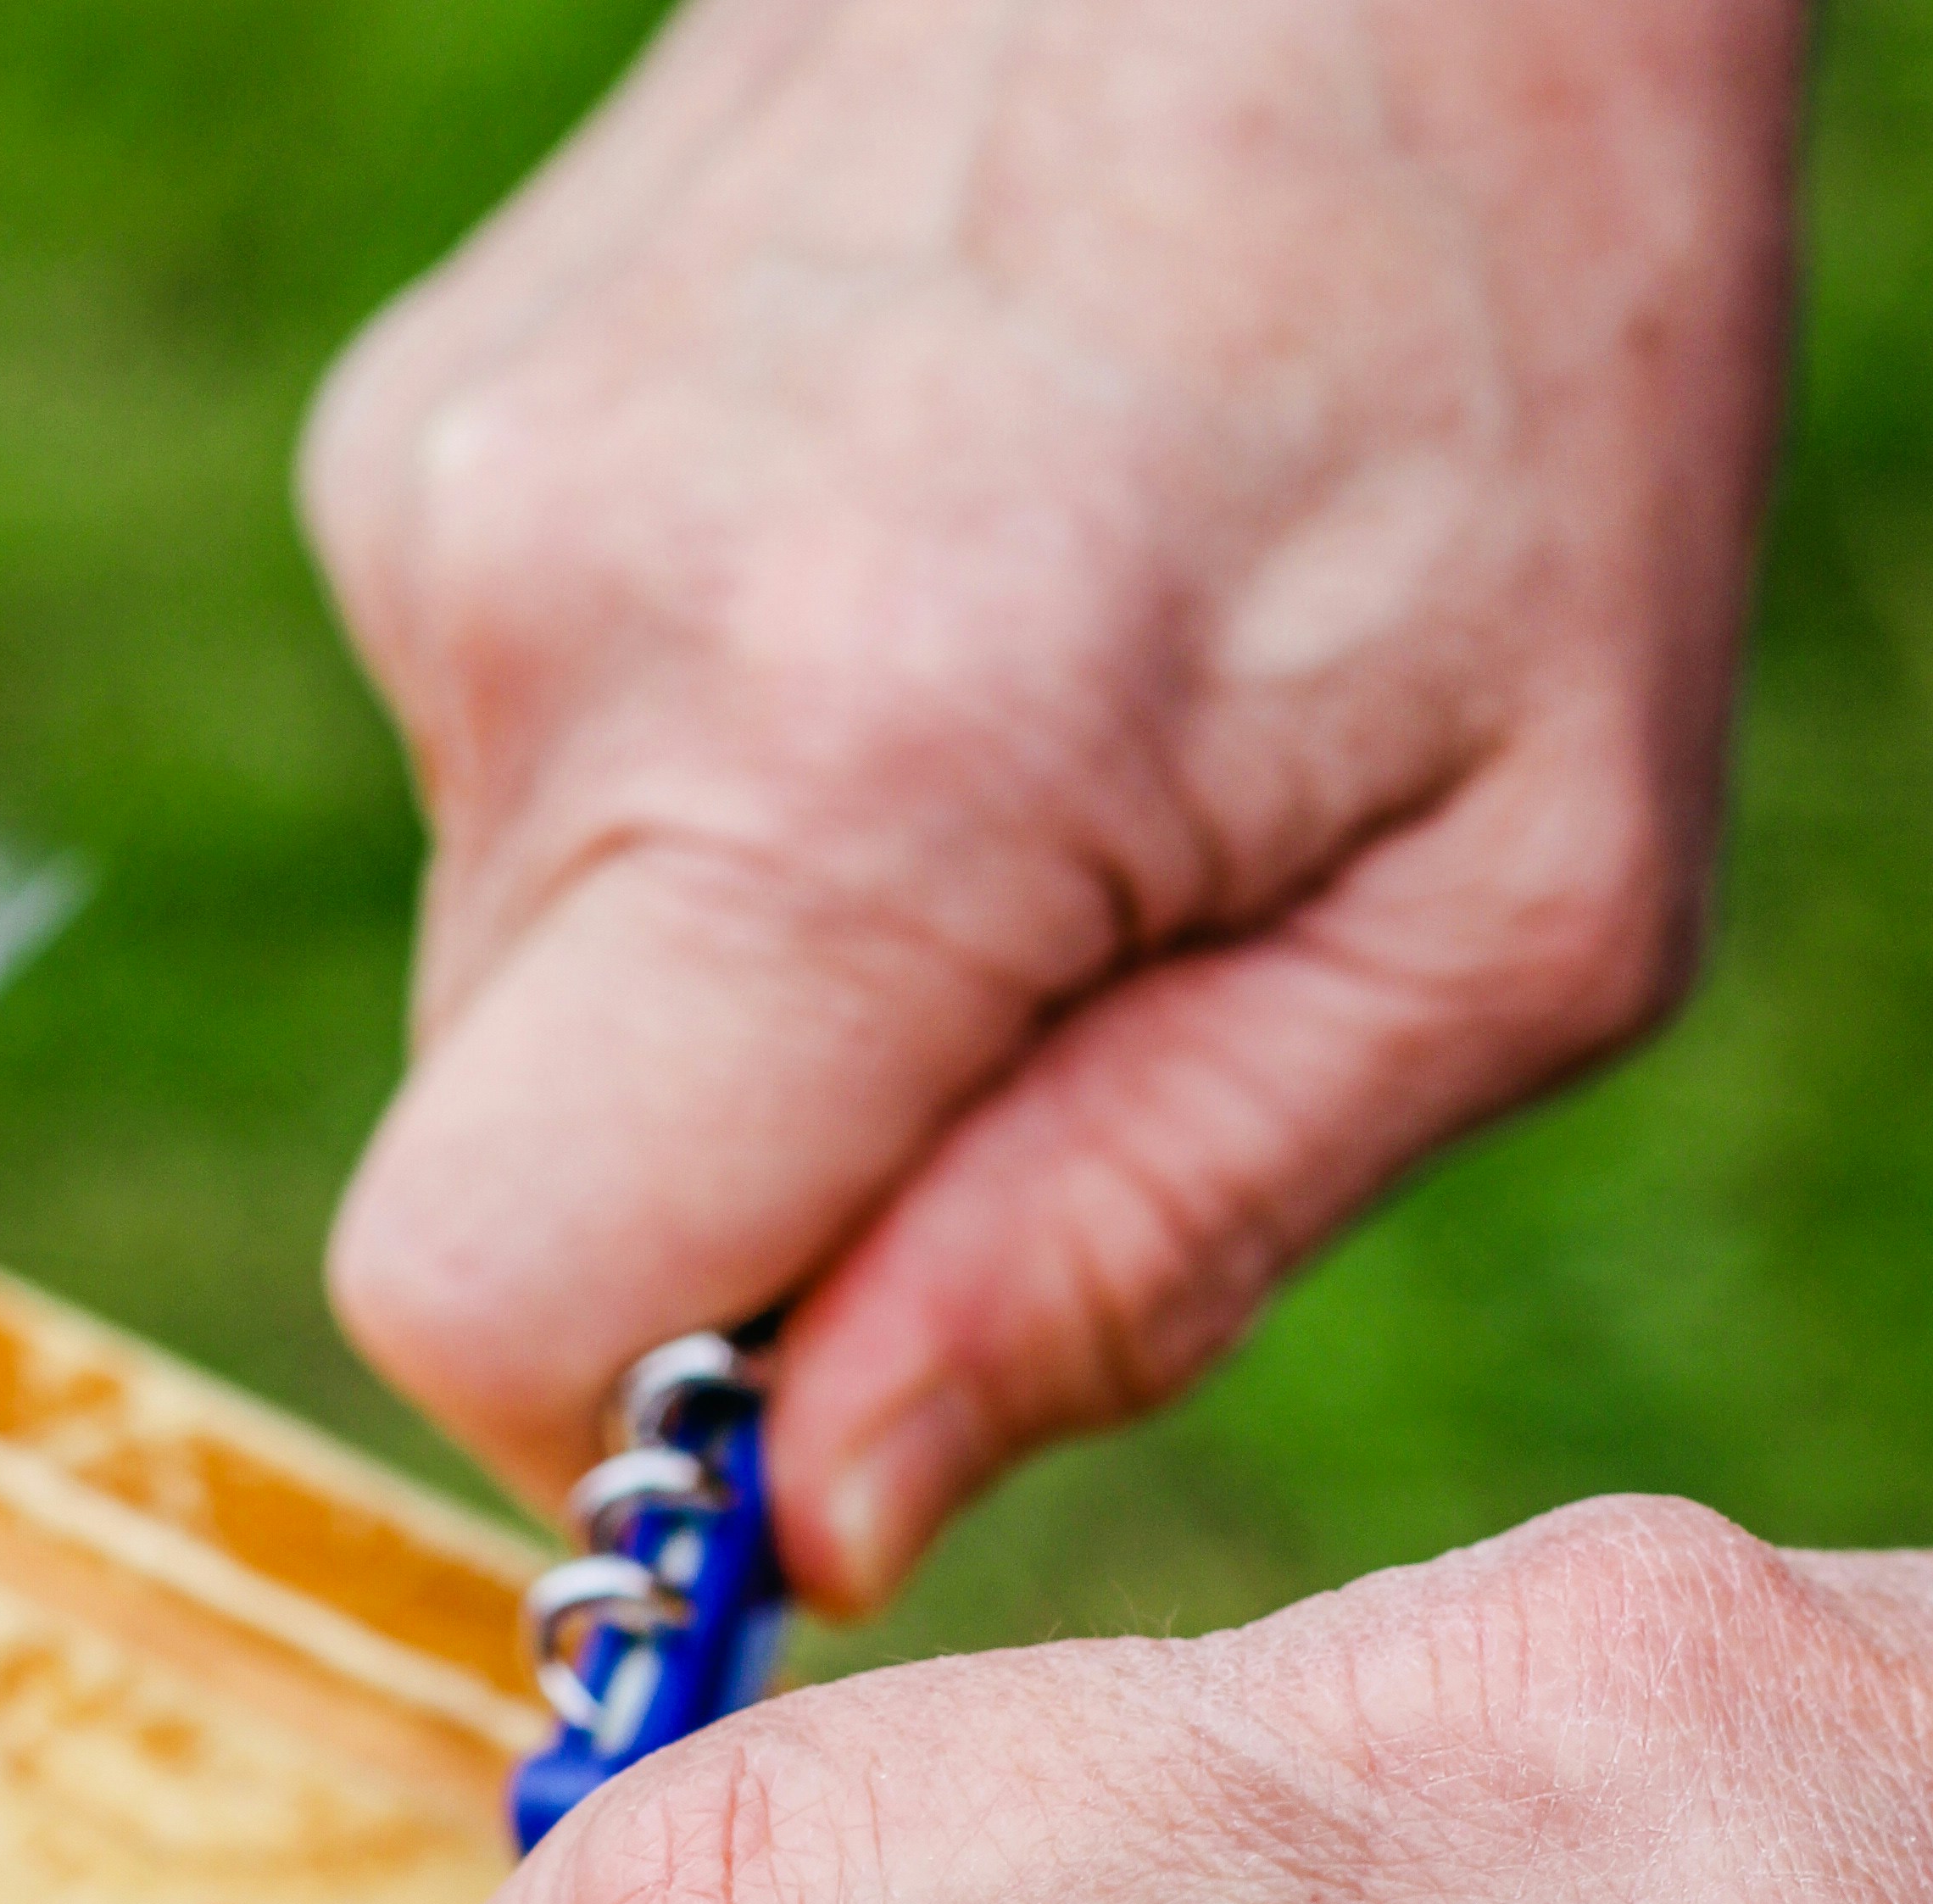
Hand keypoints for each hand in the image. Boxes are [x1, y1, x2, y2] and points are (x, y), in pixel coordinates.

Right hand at [303, 0, 1804, 1586]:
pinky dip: (690, 782)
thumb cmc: (1520, 350)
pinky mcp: (412, 439)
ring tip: (1000, 720)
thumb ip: (1139, 1253)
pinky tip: (893, 585)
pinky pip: (508, 788)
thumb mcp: (1504, 907)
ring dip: (738, 967)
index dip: (645, 1429)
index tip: (835, 1383)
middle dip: (745, 1186)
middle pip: (500, 1178)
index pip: (493, 1314)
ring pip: (509, 988)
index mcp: (845, 771)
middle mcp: (565, 620)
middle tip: (1035, 984)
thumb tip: (811, 1524)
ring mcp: (448, 501)